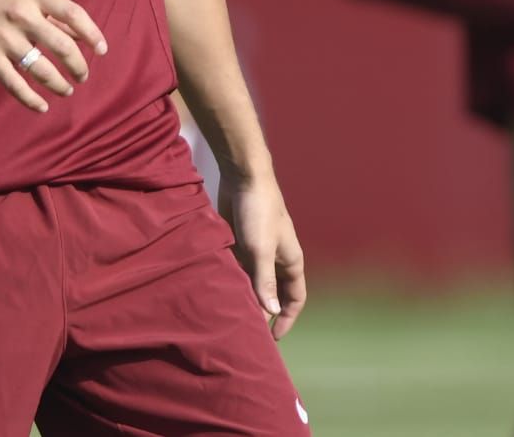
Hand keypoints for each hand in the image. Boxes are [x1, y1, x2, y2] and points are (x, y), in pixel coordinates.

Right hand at [0, 0, 107, 112]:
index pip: (74, 14)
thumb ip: (53, 15)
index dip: (92, 34)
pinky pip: (15, 84)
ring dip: (59, 84)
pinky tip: (42, 106)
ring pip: (42, 69)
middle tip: (82, 76)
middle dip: (78, 66)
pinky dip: (31, 99)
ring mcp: (4, 37)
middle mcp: (22, 15)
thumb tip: (82, 35)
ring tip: (66, 90)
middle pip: (63, 46)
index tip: (102, 50)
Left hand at [218, 169, 306, 338]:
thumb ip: (264, 280)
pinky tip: (218, 293)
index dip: (286, 319)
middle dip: (265, 313)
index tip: (273, 338)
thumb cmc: (258, 211)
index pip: (295, 299)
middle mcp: (276, 259)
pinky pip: (239, 269)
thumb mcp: (261, 249)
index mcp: (291, 261)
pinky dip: (232, 282)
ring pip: (254, 282)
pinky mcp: (239, 243)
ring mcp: (257, 251)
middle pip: (274, 293)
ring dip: (246, 297)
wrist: (243, 176)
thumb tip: (269, 312)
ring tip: (231, 317)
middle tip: (249, 333)